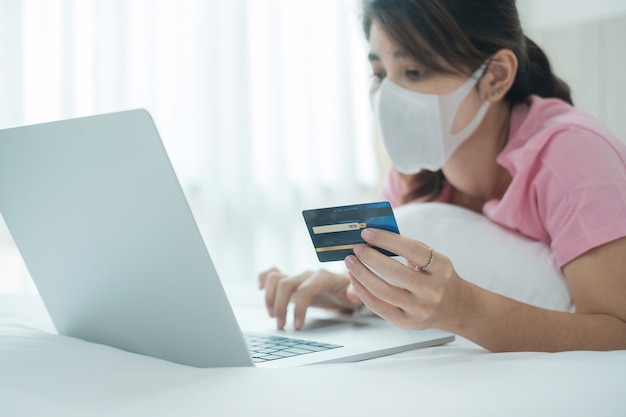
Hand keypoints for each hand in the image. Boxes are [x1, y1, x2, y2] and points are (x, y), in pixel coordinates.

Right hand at [258, 267, 362, 329]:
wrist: (346, 287)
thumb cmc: (350, 292)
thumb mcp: (357, 294)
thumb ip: (356, 293)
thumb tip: (352, 295)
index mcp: (323, 278)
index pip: (304, 290)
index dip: (298, 308)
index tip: (297, 326)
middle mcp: (307, 275)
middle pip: (286, 284)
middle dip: (280, 306)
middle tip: (281, 326)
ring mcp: (298, 277)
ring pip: (276, 278)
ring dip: (269, 297)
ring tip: (272, 315)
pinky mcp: (291, 281)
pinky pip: (273, 273)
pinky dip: (264, 278)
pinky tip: (260, 289)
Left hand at [344, 228, 463, 330]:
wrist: (455, 308)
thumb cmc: (437, 277)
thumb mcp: (433, 259)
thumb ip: (408, 248)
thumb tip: (373, 238)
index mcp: (441, 268)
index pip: (411, 250)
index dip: (386, 239)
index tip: (366, 232)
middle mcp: (433, 291)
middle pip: (394, 272)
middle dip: (370, 257)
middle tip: (356, 248)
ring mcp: (420, 309)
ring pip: (382, 291)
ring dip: (361, 274)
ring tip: (351, 261)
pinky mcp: (407, 323)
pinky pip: (378, 307)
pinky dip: (362, 291)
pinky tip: (354, 279)